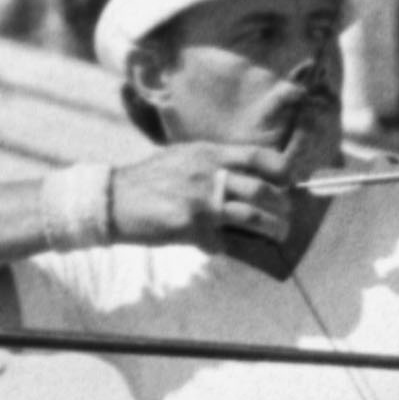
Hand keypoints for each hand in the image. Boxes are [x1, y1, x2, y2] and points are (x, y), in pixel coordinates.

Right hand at [103, 144, 302, 251]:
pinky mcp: (191, 226)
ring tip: (279, 234)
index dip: (283, 171)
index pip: (260, 157)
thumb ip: (215, 164)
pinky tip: (219, 245)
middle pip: (265, 192)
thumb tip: (251, 177)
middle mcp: (209, 174)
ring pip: (255, 218)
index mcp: (209, 154)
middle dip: (283, 208)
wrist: (109, 200)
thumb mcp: (183, 157)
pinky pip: (222, 241)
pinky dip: (226, 245)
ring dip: (273, 230)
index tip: (289, 183)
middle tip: (286, 216)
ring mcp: (201, 201)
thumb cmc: (149, 180)